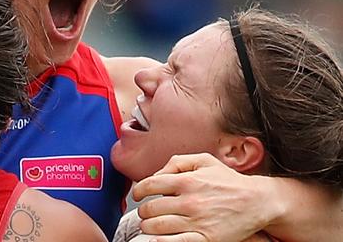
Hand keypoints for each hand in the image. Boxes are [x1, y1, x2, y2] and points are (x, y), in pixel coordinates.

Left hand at [131, 154, 273, 241]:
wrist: (257, 201)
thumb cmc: (228, 180)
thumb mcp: (203, 160)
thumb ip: (176, 162)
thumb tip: (156, 174)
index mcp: (186, 181)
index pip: (148, 185)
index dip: (138, 191)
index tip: (138, 195)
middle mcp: (189, 201)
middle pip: (150, 209)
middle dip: (143, 211)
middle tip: (146, 212)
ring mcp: (197, 221)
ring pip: (157, 227)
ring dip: (148, 227)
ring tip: (150, 225)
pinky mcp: (206, 239)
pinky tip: (158, 239)